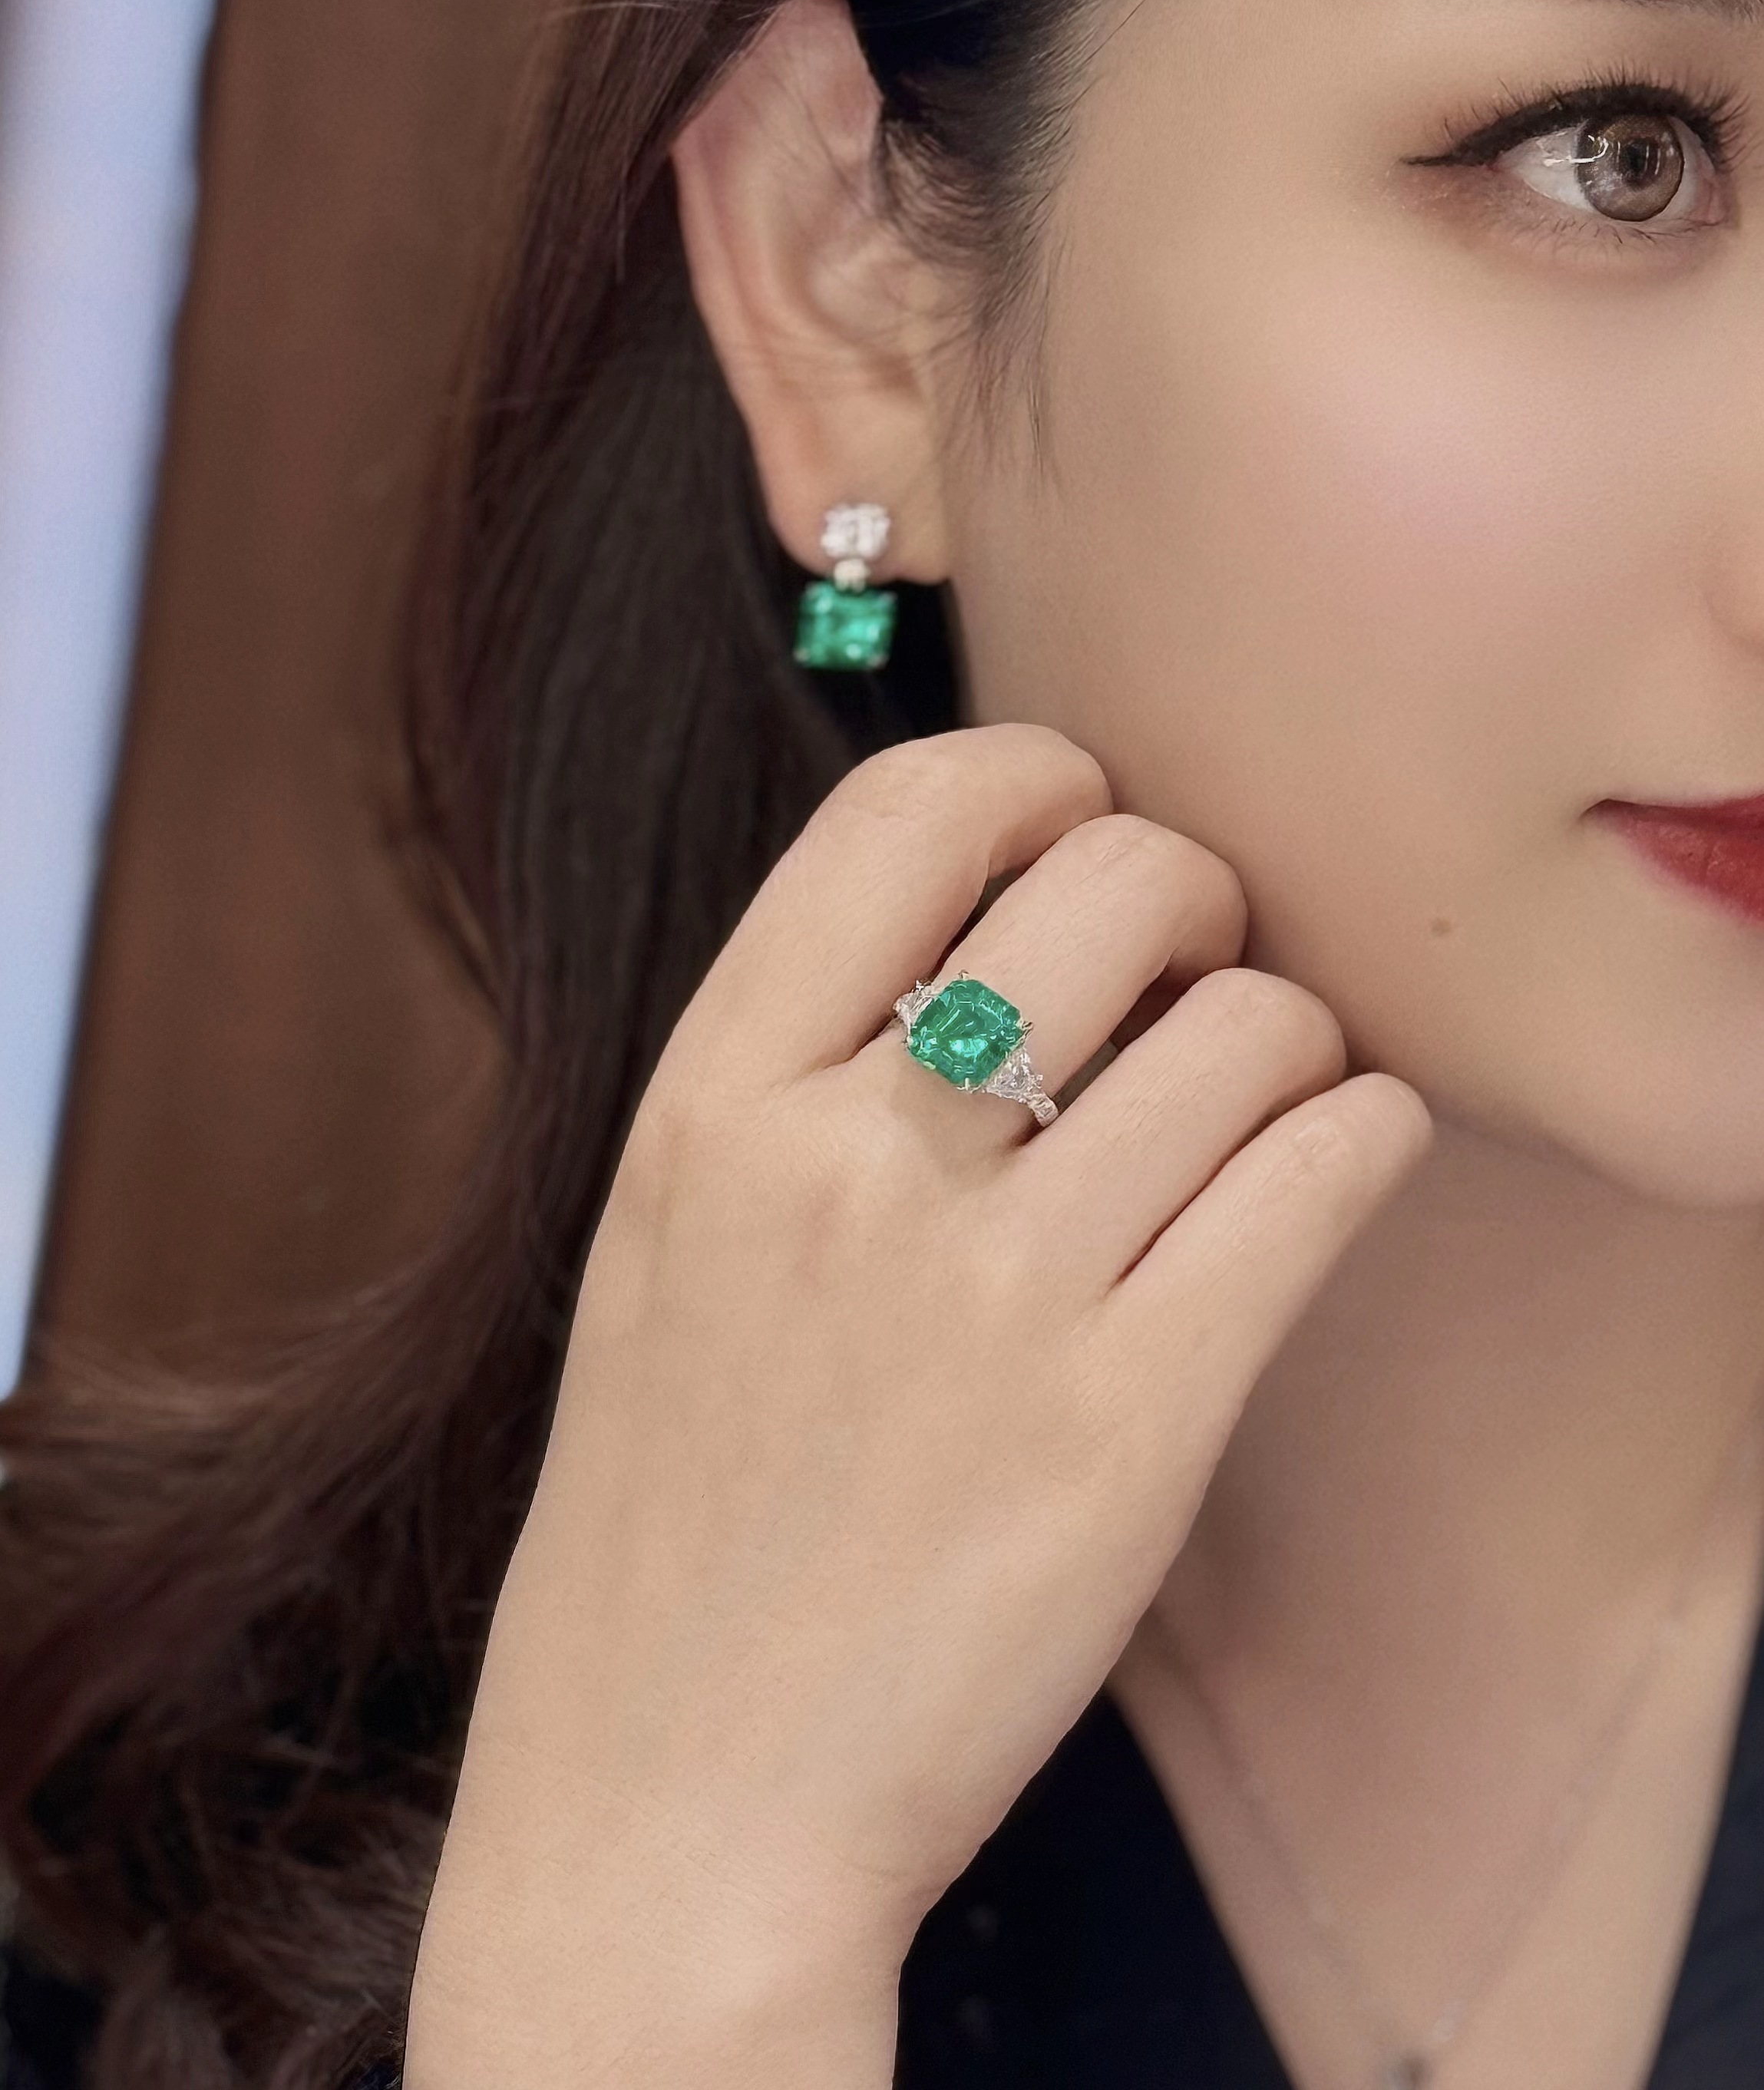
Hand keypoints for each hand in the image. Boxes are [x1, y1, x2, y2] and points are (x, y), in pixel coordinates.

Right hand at [406, 723, 1432, 2084]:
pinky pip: (1324, 1170)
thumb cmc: (679, 1513)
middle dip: (1193, 897)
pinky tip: (1322, 1173)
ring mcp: (991, 1296)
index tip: (1084, 832)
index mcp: (709, 1098)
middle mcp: (845, 1163)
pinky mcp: (1130, 1426)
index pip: (906, 802)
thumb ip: (807, 1065)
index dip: (1038, 775)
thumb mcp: (671, 1239)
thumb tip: (1015, 912)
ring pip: (1253, 1024)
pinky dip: (1361, 1138)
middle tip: (1191, 980)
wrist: (674, 1805)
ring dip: (1291, 1039)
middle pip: (1116, 875)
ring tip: (1253, 1109)